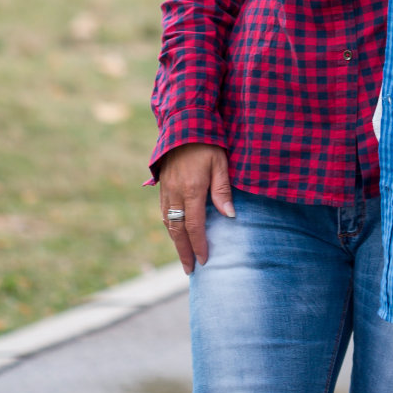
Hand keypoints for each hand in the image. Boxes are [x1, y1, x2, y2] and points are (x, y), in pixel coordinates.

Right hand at [157, 142, 233, 273]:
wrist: (183, 123)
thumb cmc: (207, 142)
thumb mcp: (221, 163)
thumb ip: (223, 190)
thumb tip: (229, 216)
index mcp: (191, 189)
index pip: (195, 225)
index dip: (199, 245)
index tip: (205, 260)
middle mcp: (175, 192)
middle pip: (178, 230)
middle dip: (184, 252)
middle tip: (190, 270)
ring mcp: (166, 189)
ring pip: (168, 222)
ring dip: (175, 242)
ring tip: (183, 256)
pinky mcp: (163, 185)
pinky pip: (164, 212)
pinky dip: (170, 227)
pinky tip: (176, 233)